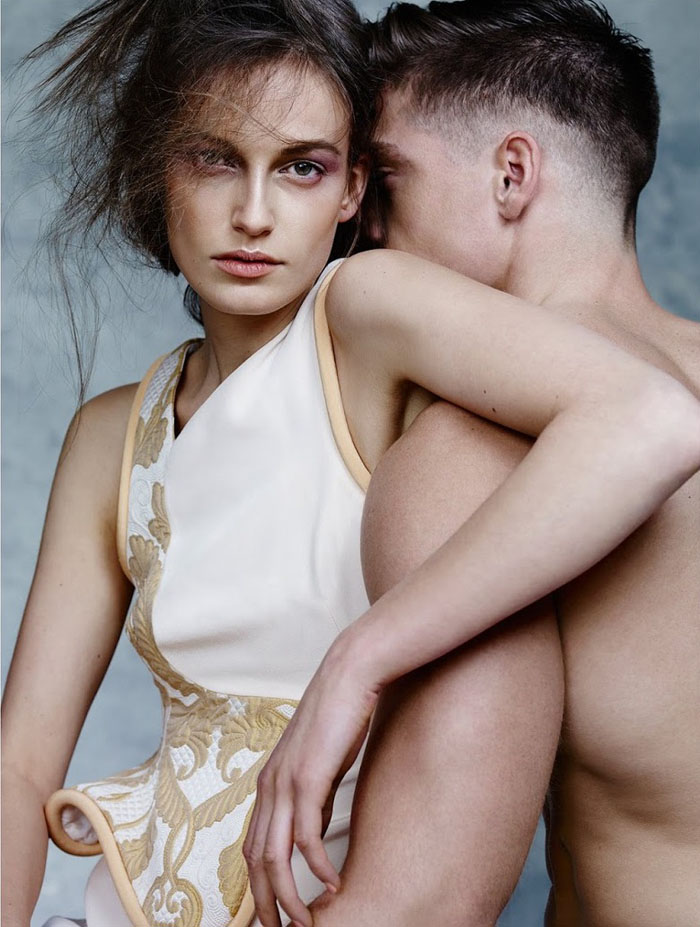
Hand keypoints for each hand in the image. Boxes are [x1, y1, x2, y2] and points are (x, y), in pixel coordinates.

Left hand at [243, 632, 379, 926]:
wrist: (351, 674)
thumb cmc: (340, 716)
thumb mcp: (322, 765)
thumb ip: (314, 798)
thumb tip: (315, 833)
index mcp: (269, 783)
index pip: (252, 848)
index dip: (257, 888)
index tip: (271, 914)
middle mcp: (269, 785)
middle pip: (255, 860)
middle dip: (265, 904)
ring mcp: (285, 781)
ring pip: (275, 855)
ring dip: (289, 896)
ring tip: (307, 922)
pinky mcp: (309, 776)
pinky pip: (306, 835)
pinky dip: (316, 866)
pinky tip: (332, 883)